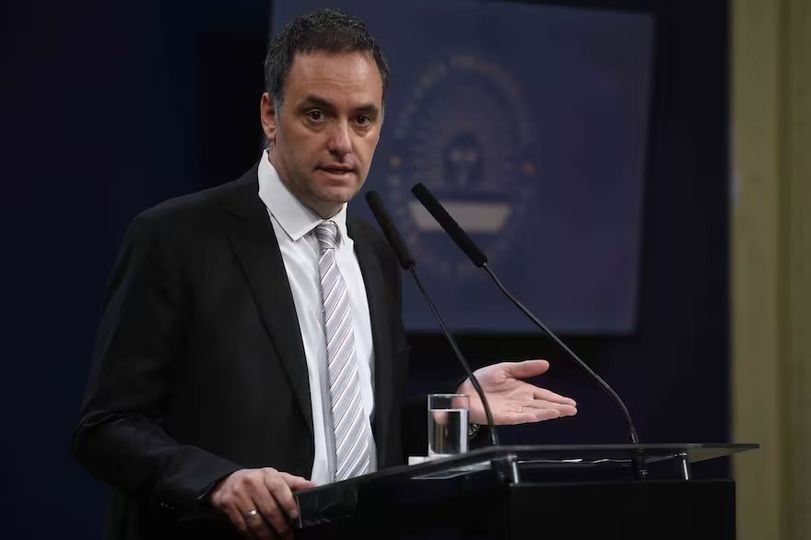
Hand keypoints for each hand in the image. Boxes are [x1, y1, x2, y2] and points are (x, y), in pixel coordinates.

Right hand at [210, 467, 315, 538]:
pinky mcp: (228, 505)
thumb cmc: (256, 481)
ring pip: (256, 521)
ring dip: (267, 535)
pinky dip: (252, 536)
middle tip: (288, 536)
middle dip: (281, 526)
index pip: (279, 488)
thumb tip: (313, 487)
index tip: (295, 516)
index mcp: (266, 475)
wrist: (227, 481)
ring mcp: (238, 494)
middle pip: (269, 509)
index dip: (288, 503)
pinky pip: (242, 526)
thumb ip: (293, 483)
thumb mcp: (275, 477)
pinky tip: (260, 539)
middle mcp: (252, 482)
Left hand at [457, 359, 576, 424]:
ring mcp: (513, 410)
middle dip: (558, 407)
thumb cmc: (483, 381)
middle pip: (543, 405)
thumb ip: (525, 367)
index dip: (557, 398)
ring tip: (562, 412)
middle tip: (572, 410)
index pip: (544, 395)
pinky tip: (539, 416)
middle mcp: (520, 401)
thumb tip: (545, 363)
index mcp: (522, 390)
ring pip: (535, 412)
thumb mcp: (506, 368)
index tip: (571, 402)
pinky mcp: (503, 417)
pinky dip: (530, 416)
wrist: (465, 390)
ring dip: (548, 413)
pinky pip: (519, 417)